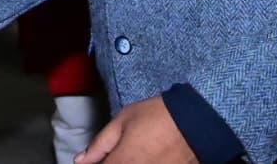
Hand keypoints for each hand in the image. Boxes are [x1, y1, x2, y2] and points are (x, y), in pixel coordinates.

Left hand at [75, 96, 195, 163]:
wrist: (196, 121)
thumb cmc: (157, 116)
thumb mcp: (123, 121)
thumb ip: (99, 144)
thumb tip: (80, 160)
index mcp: (123, 162)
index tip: (94, 160)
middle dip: (111, 163)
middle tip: (115, 155)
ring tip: (133, 155)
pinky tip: (144, 158)